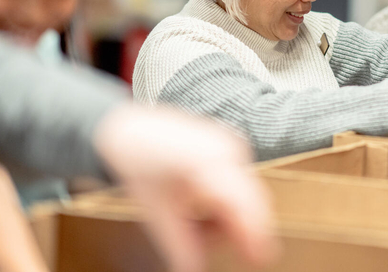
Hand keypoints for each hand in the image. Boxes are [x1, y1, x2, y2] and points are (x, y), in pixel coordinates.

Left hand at [93, 104, 276, 271]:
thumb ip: (181, 244)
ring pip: (247, 193)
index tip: (258, 258)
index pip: (243, 204)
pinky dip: (227, 200)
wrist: (129, 130)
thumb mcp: (156, 211)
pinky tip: (202, 203)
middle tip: (210, 244)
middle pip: (251, 201)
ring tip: (197, 222)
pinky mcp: (231, 145)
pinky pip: (241, 181)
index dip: (255, 234)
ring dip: (230, 216)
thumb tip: (196, 268)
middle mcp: (226, 150)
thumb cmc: (138, 162)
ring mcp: (231, 144)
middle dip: (238, 229)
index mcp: (206, 163)